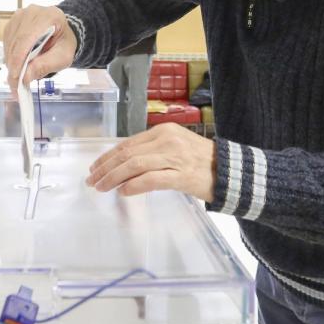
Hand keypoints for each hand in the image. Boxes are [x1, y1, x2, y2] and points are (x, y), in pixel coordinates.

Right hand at [4, 5, 75, 90]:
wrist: (62, 33)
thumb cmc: (63, 44)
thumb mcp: (62, 57)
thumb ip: (45, 65)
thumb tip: (25, 77)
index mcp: (49, 16)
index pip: (27, 38)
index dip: (19, 59)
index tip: (15, 78)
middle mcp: (31, 12)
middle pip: (17, 41)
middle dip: (14, 65)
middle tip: (14, 86)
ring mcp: (20, 15)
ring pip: (9, 42)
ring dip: (11, 62)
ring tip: (16, 79)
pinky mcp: (13, 22)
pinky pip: (7, 42)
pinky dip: (10, 56)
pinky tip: (16, 66)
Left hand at [86, 123, 215, 200]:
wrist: (230, 170)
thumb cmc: (200, 161)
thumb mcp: (174, 147)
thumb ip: (151, 151)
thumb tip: (122, 164)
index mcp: (163, 131)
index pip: (127, 144)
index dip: (108, 157)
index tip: (95, 168)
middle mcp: (167, 140)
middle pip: (127, 154)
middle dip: (106, 168)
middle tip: (92, 180)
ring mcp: (175, 157)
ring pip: (135, 165)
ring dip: (114, 178)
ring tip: (102, 188)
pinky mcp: (182, 175)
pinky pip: (152, 179)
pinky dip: (135, 185)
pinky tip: (123, 192)